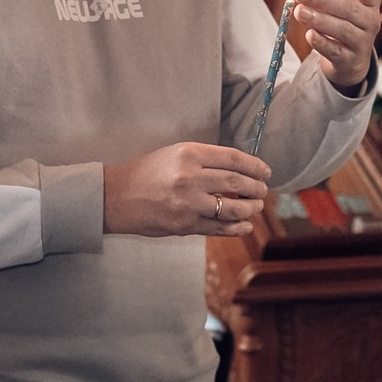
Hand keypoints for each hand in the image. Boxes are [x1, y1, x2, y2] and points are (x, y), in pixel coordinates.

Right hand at [106, 142, 271, 237]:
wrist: (115, 197)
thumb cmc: (145, 173)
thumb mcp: (174, 154)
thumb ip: (204, 160)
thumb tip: (237, 169)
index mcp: (189, 154)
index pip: (233, 159)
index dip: (255, 166)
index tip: (265, 172)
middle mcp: (191, 178)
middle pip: (237, 183)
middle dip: (256, 188)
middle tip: (263, 190)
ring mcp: (189, 204)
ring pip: (233, 207)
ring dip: (251, 208)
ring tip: (256, 206)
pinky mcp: (185, 226)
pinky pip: (219, 228)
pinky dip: (237, 227)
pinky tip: (245, 225)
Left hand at [297, 0, 381, 91]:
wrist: (352, 57)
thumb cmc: (353, 15)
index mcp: (371, 1)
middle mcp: (369, 22)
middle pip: (348, 10)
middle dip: (324, 0)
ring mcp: (360, 43)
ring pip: (341, 31)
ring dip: (320, 21)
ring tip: (299, 11)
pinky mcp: (348, 61)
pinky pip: (336, 52)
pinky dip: (323, 44)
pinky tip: (309, 35)